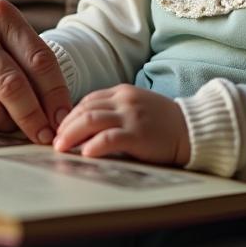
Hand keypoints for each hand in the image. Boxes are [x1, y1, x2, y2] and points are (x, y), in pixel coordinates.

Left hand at [52, 85, 189, 166]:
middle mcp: (124, 100)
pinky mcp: (139, 134)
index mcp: (121, 92)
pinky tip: (84, 154)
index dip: (69, 116)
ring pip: (91, 120)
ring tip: (60, 148)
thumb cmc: (162, 123)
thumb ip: (113, 112)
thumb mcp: (135, 108)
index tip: (59, 130)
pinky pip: (110, 138)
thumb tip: (83, 129)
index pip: (87, 101)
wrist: (191, 129)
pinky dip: (94, 145)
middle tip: (54, 141)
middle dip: (65, 126)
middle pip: (84, 109)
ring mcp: (131, 116)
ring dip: (71, 135)